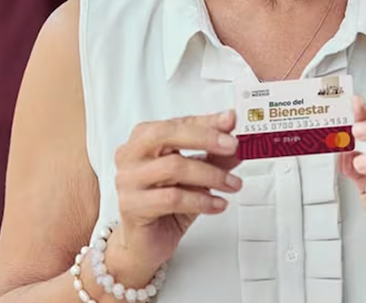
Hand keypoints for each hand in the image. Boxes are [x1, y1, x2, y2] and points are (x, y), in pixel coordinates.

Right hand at [108, 110, 242, 283]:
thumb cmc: (167, 205)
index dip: (206, 122)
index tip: (231, 121)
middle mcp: (131, 155)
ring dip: (211, 175)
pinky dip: (201, 200)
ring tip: (232, 184)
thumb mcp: (196, 177)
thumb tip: (237, 140)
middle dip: (205, 138)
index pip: (177, 123)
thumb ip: (214, 156)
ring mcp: (128, 180)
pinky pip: (172, 198)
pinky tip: (218, 204)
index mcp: (143, 140)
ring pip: (174, 167)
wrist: (145, 244)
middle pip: (167, 135)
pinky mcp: (132, 206)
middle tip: (233, 146)